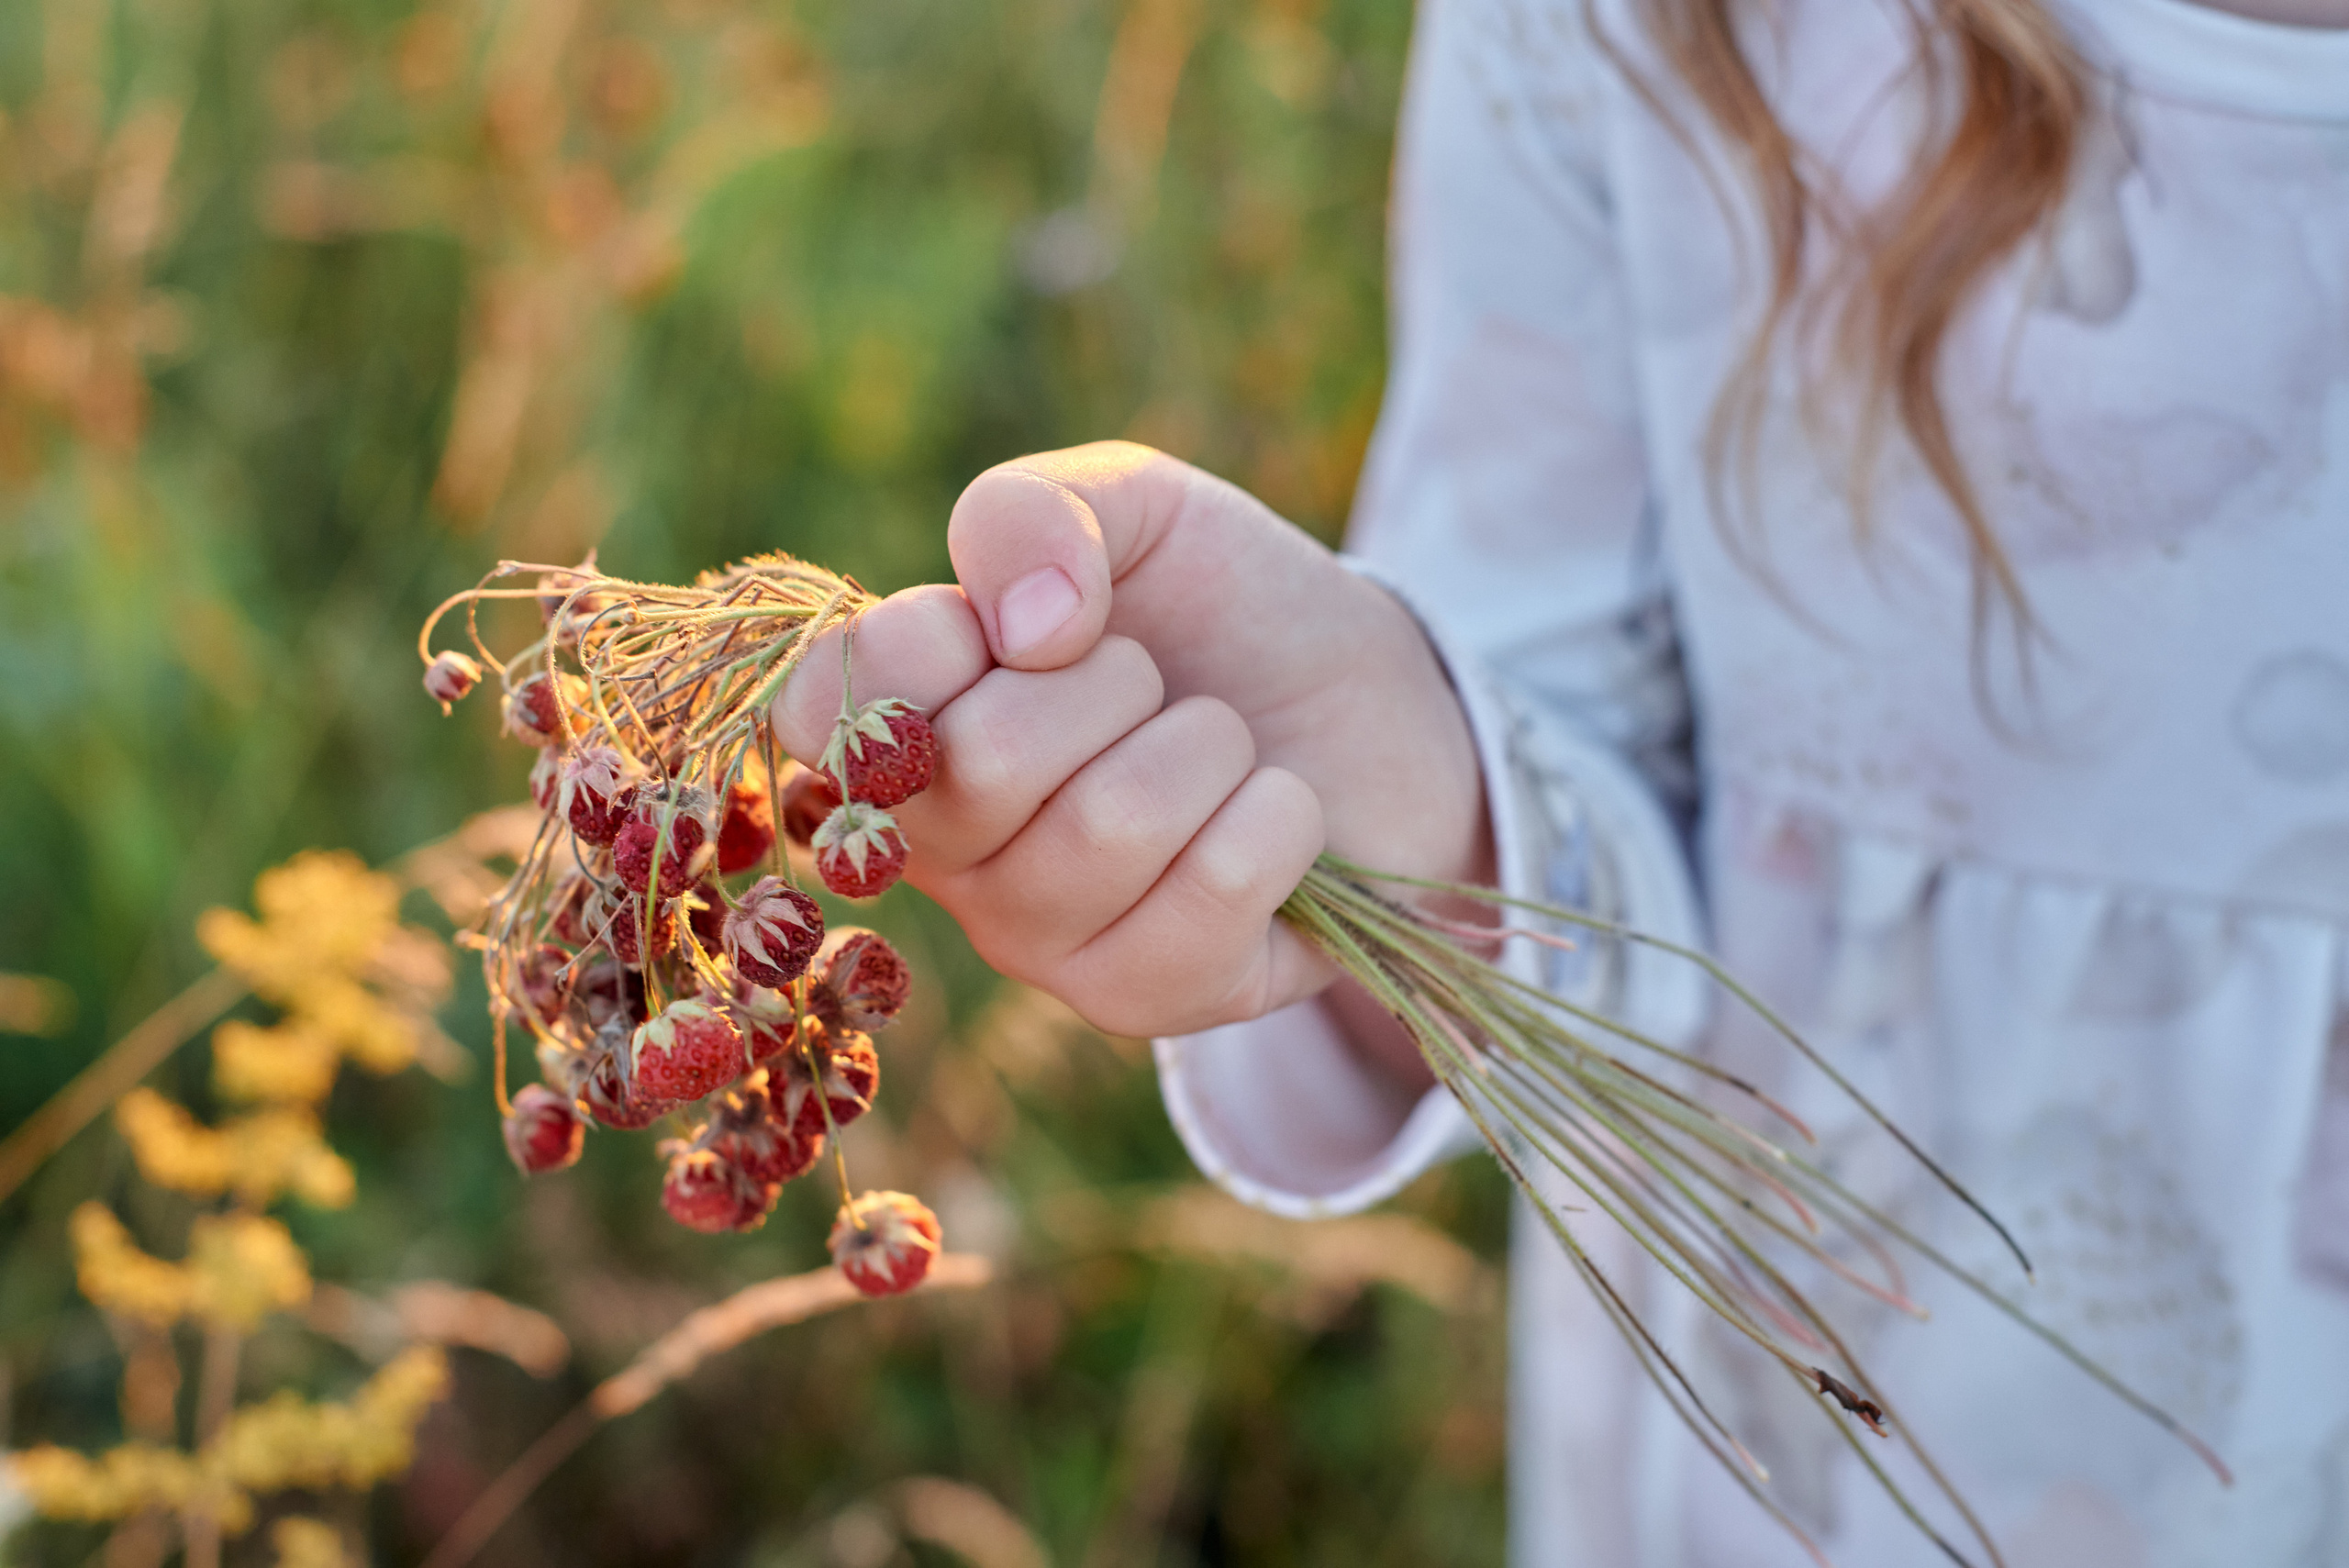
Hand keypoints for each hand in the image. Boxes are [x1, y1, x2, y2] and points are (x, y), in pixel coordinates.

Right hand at [770, 442, 1490, 1042]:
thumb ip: (1032, 511)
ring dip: (1208, 746)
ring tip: (1218, 746)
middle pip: (983, 763)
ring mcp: (1037, 940)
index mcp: (900, 729)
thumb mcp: (1130, 510)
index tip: (1042, 621)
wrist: (1376, 701)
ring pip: (1111, 826)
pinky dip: (1277, 816)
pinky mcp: (1147, 1000)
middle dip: (1116, 681)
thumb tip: (1026, 623)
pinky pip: (1215, 891)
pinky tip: (1272, 815)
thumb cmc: (1218, 607)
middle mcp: (941, 852)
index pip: (832, 706)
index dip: (941, 639)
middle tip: (1153, 684)